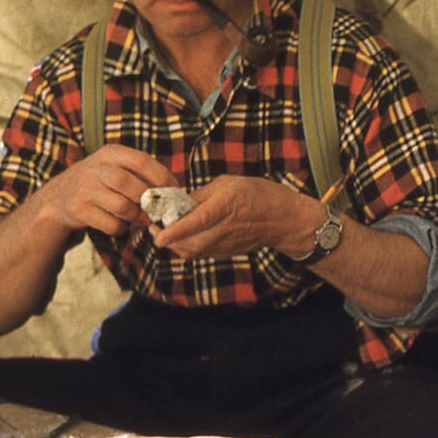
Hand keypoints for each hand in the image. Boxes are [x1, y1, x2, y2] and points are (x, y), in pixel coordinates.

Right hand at [41, 145, 176, 236]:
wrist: (57, 199)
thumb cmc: (100, 182)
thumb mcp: (115, 166)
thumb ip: (141, 173)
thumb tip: (175, 190)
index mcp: (110, 153)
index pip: (142, 161)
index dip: (163, 177)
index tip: (174, 190)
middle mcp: (95, 168)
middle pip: (131, 185)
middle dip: (148, 200)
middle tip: (154, 207)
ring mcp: (85, 189)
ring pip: (123, 207)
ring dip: (135, 216)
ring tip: (134, 216)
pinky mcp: (79, 211)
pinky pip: (112, 224)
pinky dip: (121, 228)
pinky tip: (118, 224)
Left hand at [151, 175, 313, 258]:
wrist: (285, 221)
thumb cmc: (259, 195)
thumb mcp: (229, 183)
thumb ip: (201, 194)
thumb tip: (176, 202)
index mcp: (226, 205)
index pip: (196, 221)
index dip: (174, 229)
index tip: (156, 232)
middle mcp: (224, 227)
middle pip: (188, 243)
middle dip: (166, 239)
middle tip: (153, 227)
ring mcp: (226, 244)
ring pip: (191, 252)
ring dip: (174, 244)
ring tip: (164, 232)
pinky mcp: (226, 252)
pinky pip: (200, 253)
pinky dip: (186, 247)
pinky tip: (183, 236)